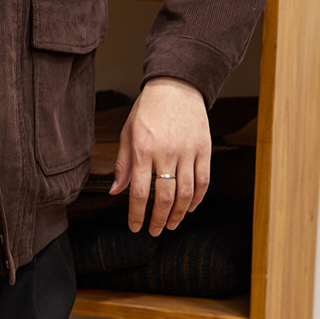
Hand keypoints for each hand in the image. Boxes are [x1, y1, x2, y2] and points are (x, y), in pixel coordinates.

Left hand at [109, 77, 210, 236]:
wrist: (176, 87)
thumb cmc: (147, 110)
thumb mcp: (128, 133)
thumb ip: (123, 164)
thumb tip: (115, 192)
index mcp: (142, 149)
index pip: (139, 191)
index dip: (136, 214)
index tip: (135, 227)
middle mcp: (165, 153)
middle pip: (164, 197)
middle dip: (159, 220)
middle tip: (155, 231)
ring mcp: (187, 151)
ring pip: (186, 193)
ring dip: (179, 214)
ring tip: (172, 224)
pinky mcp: (204, 149)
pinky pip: (203, 181)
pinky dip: (198, 198)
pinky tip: (190, 207)